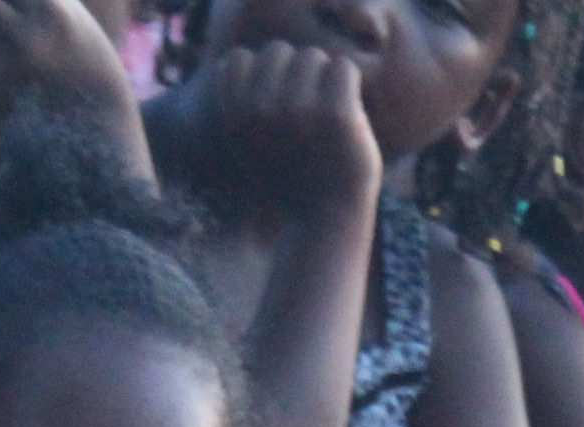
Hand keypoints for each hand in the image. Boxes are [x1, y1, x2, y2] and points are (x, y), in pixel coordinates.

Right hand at [169, 39, 383, 220]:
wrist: (327, 219)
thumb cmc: (290, 180)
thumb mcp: (248, 147)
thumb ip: (241, 105)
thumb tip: (245, 58)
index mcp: (234, 115)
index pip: (238, 59)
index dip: (259, 75)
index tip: (274, 103)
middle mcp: (261, 109)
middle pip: (278, 51)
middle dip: (292, 73)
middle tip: (307, 108)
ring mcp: (299, 109)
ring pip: (312, 56)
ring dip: (322, 77)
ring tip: (327, 112)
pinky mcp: (336, 114)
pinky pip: (343, 67)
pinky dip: (349, 82)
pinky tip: (349, 109)